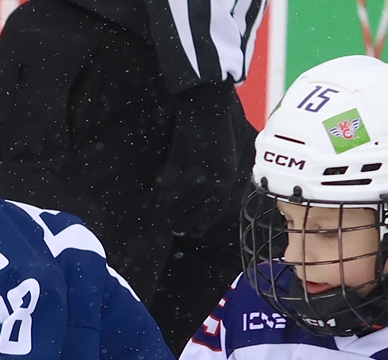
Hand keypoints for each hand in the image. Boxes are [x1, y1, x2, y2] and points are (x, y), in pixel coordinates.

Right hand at [155, 82, 253, 234]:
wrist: (208, 100)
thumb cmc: (219, 121)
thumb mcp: (229, 150)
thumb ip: (221, 171)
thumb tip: (213, 188)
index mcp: (227, 175)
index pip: (216, 208)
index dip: (204, 222)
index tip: (195, 231)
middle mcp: (214, 177)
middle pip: (199, 210)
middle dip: (187, 223)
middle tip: (176, 230)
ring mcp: (197, 170)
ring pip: (183, 201)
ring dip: (173, 213)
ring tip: (165, 219)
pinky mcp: (181, 162)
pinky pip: (171, 186)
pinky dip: (164, 196)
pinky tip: (158, 202)